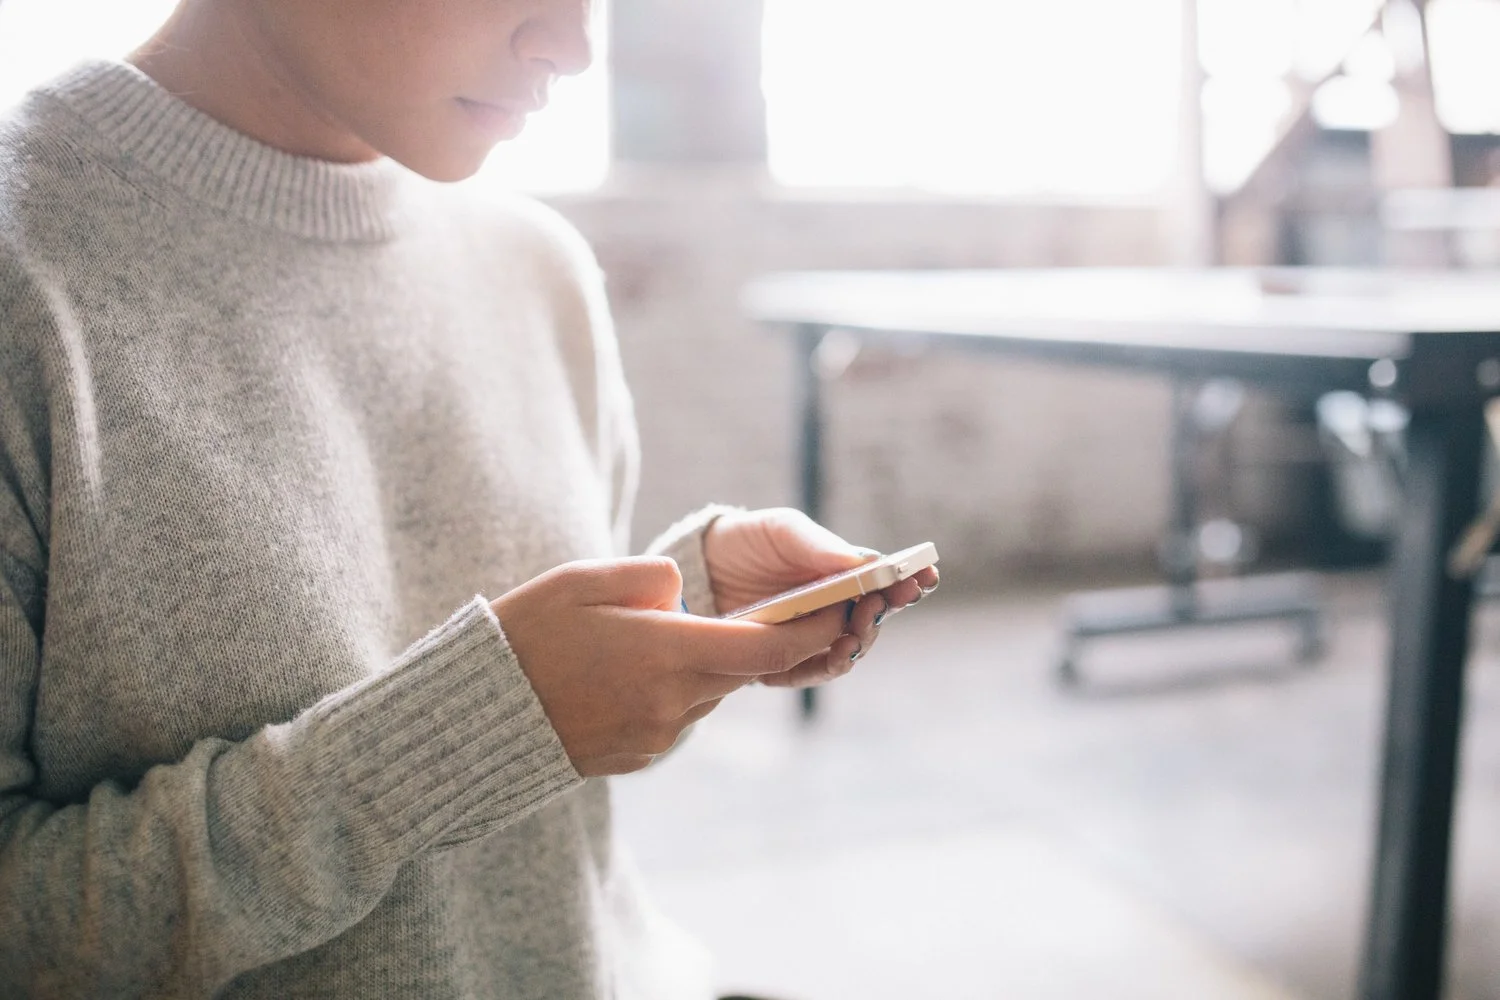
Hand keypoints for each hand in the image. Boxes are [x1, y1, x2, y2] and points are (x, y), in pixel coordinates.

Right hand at [491, 556, 850, 775]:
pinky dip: (672, 690)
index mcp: (667, 653)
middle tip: (774, 610)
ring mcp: (656, 735)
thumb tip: (685, 589)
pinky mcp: (639, 755)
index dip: (812, 628)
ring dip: (704, 664)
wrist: (477, 716)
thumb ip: (650, 576)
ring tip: (657, 637)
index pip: (767, 646)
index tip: (841, 609)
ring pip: (709, 691)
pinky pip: (676, 715)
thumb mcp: (584, 581)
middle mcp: (673, 701)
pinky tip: (628, 673)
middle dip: (763, 641)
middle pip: (743, 669)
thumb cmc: (527, 635)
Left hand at [702, 508, 939, 687]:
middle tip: (880, 604)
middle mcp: (832, 610)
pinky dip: (823, 667)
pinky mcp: (779, 662)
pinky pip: (808, 672)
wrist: (694, 570)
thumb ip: (817, 545)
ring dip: (857, 642)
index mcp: (842, 574)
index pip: (886, 581)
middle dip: (883, 613)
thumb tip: (864, 560)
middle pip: (872, 618)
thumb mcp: (780, 531)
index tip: (926, 576)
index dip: (911, 581)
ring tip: (854, 632)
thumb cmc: (746, 542)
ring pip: (847, 649)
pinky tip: (831, 655)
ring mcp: (808, 637)